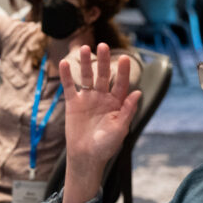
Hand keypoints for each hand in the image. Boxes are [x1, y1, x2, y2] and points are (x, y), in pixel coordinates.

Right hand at [60, 43, 140, 202]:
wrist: (86, 156)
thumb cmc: (106, 145)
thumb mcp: (121, 129)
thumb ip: (128, 110)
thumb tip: (137, 93)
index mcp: (117, 104)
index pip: (121, 83)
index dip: (123, 71)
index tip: (125, 58)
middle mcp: (102, 98)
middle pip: (103, 75)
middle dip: (103, 61)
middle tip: (103, 46)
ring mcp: (87, 99)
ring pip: (86, 77)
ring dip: (85, 63)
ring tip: (84, 49)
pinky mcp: (73, 103)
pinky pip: (70, 87)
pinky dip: (66, 76)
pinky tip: (64, 63)